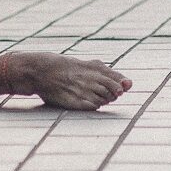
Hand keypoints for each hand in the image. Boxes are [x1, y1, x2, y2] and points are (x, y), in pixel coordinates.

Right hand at [14, 52, 131, 110]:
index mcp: (94, 68)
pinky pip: (94, 107)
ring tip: (88, 93)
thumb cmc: (65, 67)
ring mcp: (84, 91)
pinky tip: (84, 99)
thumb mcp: (86, 64)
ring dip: (102, 99)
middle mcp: (91, 79)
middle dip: (112, 94)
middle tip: (100, 90)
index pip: (118, 81)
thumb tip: (129, 84)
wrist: (41, 72)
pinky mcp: (76, 102)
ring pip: (105, 100)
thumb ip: (108, 72)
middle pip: (114, 92)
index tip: (120, 87)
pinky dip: (93, 105)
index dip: (120, 86)